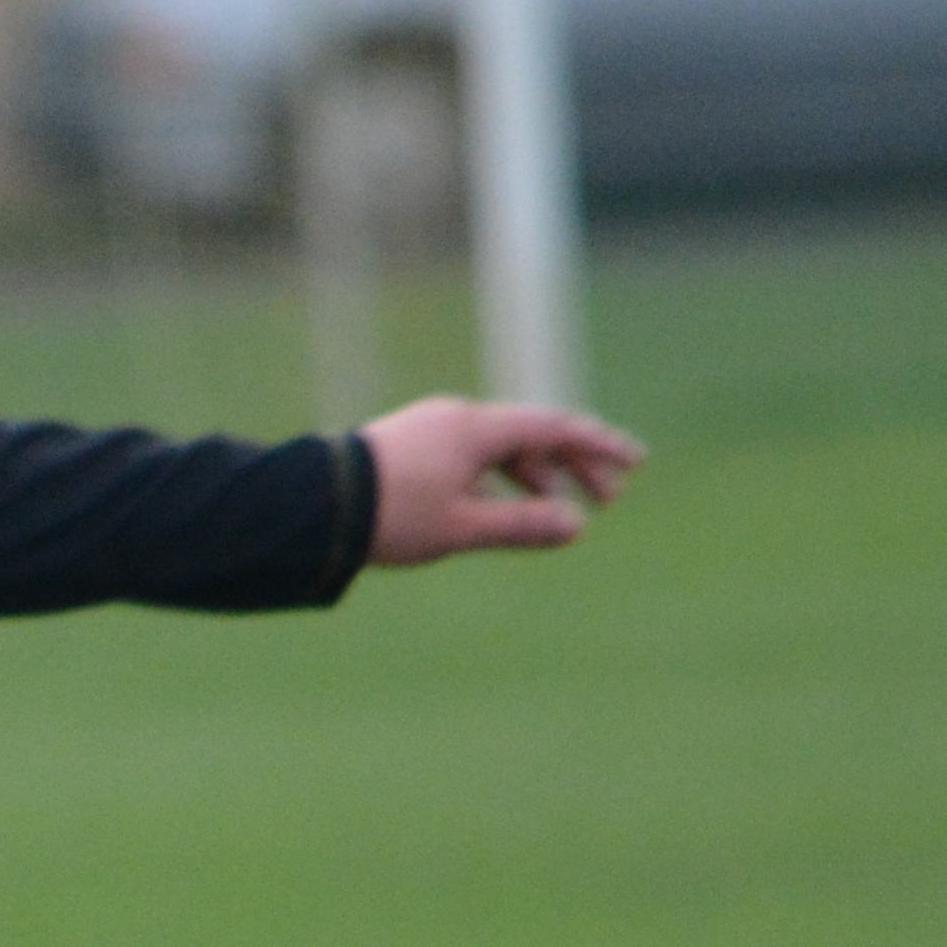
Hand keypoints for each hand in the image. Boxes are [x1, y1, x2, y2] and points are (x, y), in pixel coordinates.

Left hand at [361, 397, 644, 563]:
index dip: (599, 445)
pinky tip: (503, 506)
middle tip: (608, 498)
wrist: (312, 506)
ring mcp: (432, 428)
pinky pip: (472, 454)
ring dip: (536, 475)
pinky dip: (499, 477)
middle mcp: (457, 418)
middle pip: (533, 434)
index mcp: (475, 428)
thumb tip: (575, 525)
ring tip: (558, 510)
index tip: (635, 462)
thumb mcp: (462, 528)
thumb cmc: (388, 517)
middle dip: (575, 464)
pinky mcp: (412, 444)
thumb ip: (522, 526)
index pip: (555, 427)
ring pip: (500, 446)